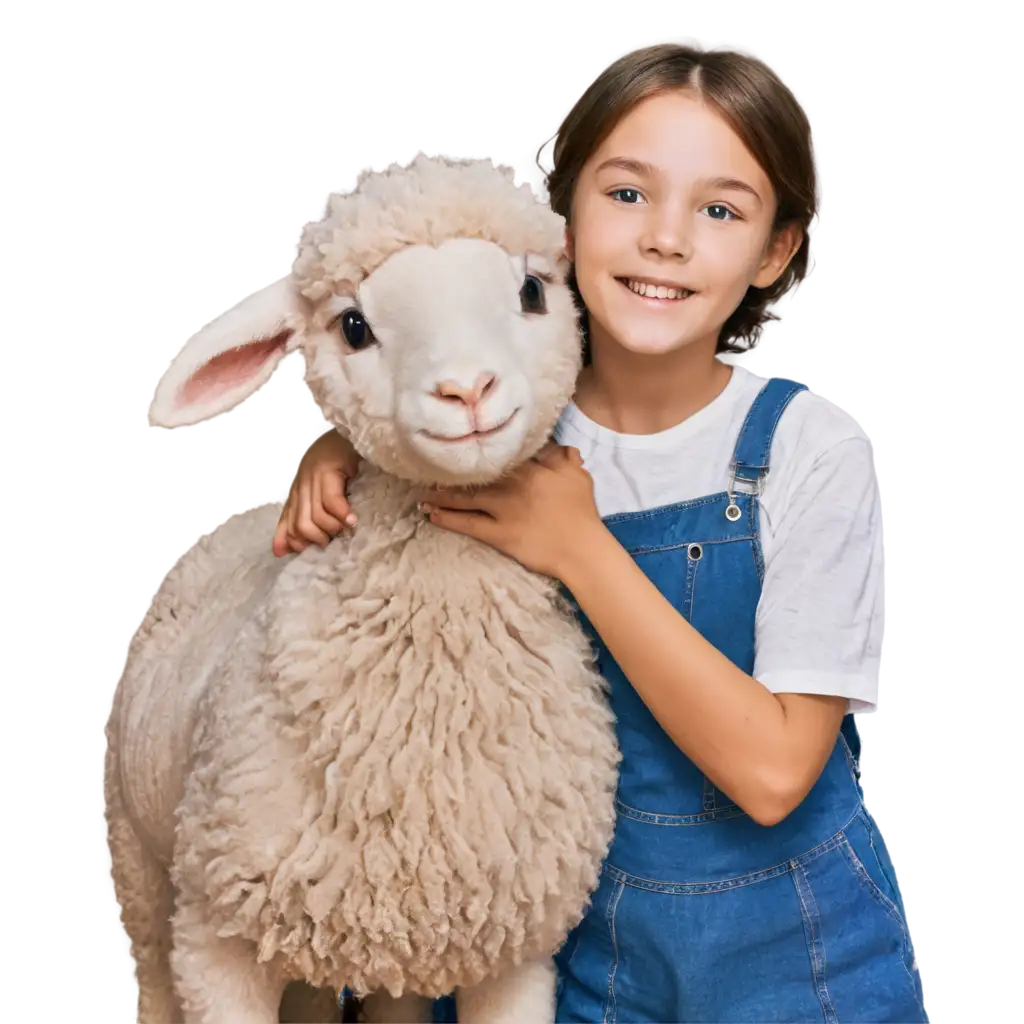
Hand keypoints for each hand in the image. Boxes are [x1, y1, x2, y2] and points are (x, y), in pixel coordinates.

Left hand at [273, 430, 361, 556]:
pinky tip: (352, 520)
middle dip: (316, 538)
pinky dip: (342, 514)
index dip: (295, 541)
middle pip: (300, 524)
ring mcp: (312, 478)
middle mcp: (300, 486)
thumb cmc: (339, 462)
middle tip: (333, 540)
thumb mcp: (320, 492)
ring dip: (331, 528)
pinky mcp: (328, 470)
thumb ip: (304, 517)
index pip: (287, 524)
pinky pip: (331, 500)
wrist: (348, 431)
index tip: (309, 550)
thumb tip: (281, 551)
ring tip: (345, 529)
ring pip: (315, 515)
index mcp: (297, 492)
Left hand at [419, 442, 603, 579]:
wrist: (582, 548)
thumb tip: (558, 447)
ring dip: (442, 496)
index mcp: (530, 469)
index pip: (500, 456)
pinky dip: (448, 518)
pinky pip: (467, 524)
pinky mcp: (499, 534)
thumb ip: (564, 458)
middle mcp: (512, 485)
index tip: (461, 449)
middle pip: (476, 475)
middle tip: (430, 471)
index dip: (479, 454)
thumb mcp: (577, 477)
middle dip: (452, 473)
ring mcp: (503, 510)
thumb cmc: (582, 512)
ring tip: (423, 494)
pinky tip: (431, 514)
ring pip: (466, 498)